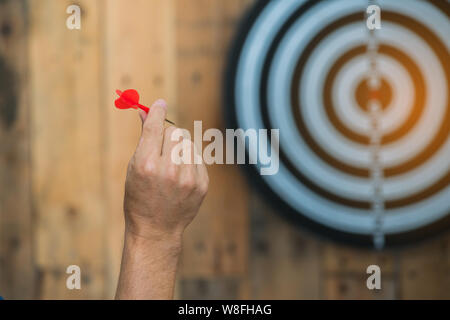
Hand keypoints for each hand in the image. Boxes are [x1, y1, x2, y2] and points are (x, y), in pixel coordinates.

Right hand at [123, 99, 208, 242]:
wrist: (157, 229)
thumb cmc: (139, 197)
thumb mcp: (133, 168)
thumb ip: (143, 139)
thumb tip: (144, 112)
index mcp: (146, 165)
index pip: (155, 127)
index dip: (156, 112)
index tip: (160, 104)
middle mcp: (169, 170)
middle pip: (174, 132)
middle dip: (166, 136)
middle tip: (161, 148)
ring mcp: (188, 178)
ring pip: (188, 143)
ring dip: (179, 148)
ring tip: (171, 166)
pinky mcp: (202, 184)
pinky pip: (198, 157)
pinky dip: (189, 160)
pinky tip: (180, 176)